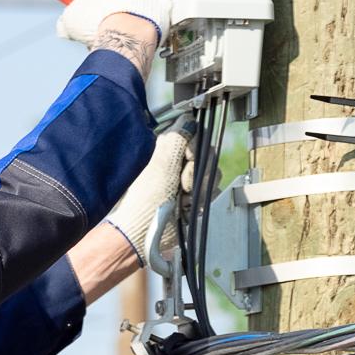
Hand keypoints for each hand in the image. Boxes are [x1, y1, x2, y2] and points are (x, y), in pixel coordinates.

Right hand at [56, 0, 171, 49]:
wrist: (128, 34)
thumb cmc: (97, 25)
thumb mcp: (70, 22)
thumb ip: (66, 18)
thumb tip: (63, 24)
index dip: (88, 2)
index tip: (89, 15)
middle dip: (111, 3)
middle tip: (107, 25)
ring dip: (130, 9)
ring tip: (124, 30)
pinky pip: (153, 5)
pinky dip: (147, 17)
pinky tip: (138, 30)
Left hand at [104, 120, 195, 266]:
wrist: (145, 235)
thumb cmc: (148, 201)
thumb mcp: (162, 164)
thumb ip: (177, 139)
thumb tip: (189, 119)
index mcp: (165, 152)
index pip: (194, 138)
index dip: (195, 150)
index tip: (187, 160)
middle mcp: (175, 165)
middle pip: (205, 157)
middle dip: (197, 174)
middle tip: (182, 186)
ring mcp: (184, 183)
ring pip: (209, 176)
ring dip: (199, 190)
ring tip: (182, 202)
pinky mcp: (191, 201)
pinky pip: (209, 193)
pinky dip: (200, 203)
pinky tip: (186, 210)